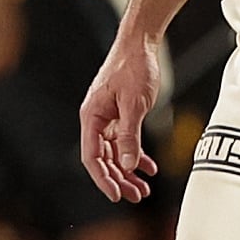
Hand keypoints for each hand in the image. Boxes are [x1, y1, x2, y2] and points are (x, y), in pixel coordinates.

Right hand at [79, 28, 162, 202]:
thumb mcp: (134, 104)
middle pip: (103, 159)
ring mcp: (107, 118)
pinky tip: (148, 167)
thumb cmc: (134, 67)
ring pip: (115, 153)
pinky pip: (124, 142)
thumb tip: (128, 165)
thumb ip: (130, 135)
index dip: (103, 179)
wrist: (140, 43)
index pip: (91, 157)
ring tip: (144, 189)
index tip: (116, 196)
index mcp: (91, 117)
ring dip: (128, 172)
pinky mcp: (119, 115)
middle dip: (119, 180)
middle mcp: (96, 120)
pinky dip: (135, 155)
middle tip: (137, 196)